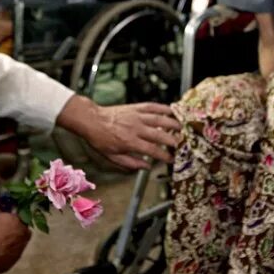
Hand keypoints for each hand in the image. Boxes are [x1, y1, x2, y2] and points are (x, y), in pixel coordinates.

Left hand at [58, 97, 179, 169]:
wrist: (92, 120)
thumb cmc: (100, 139)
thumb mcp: (112, 157)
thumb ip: (130, 163)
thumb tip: (146, 166)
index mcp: (130, 142)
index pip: (153, 151)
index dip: (165, 156)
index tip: (172, 159)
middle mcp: (136, 129)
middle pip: (160, 135)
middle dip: (173, 140)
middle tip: (181, 144)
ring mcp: (136, 116)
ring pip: (159, 119)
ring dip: (172, 123)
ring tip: (182, 127)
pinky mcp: (135, 107)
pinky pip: (152, 107)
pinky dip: (163, 108)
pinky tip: (172, 111)